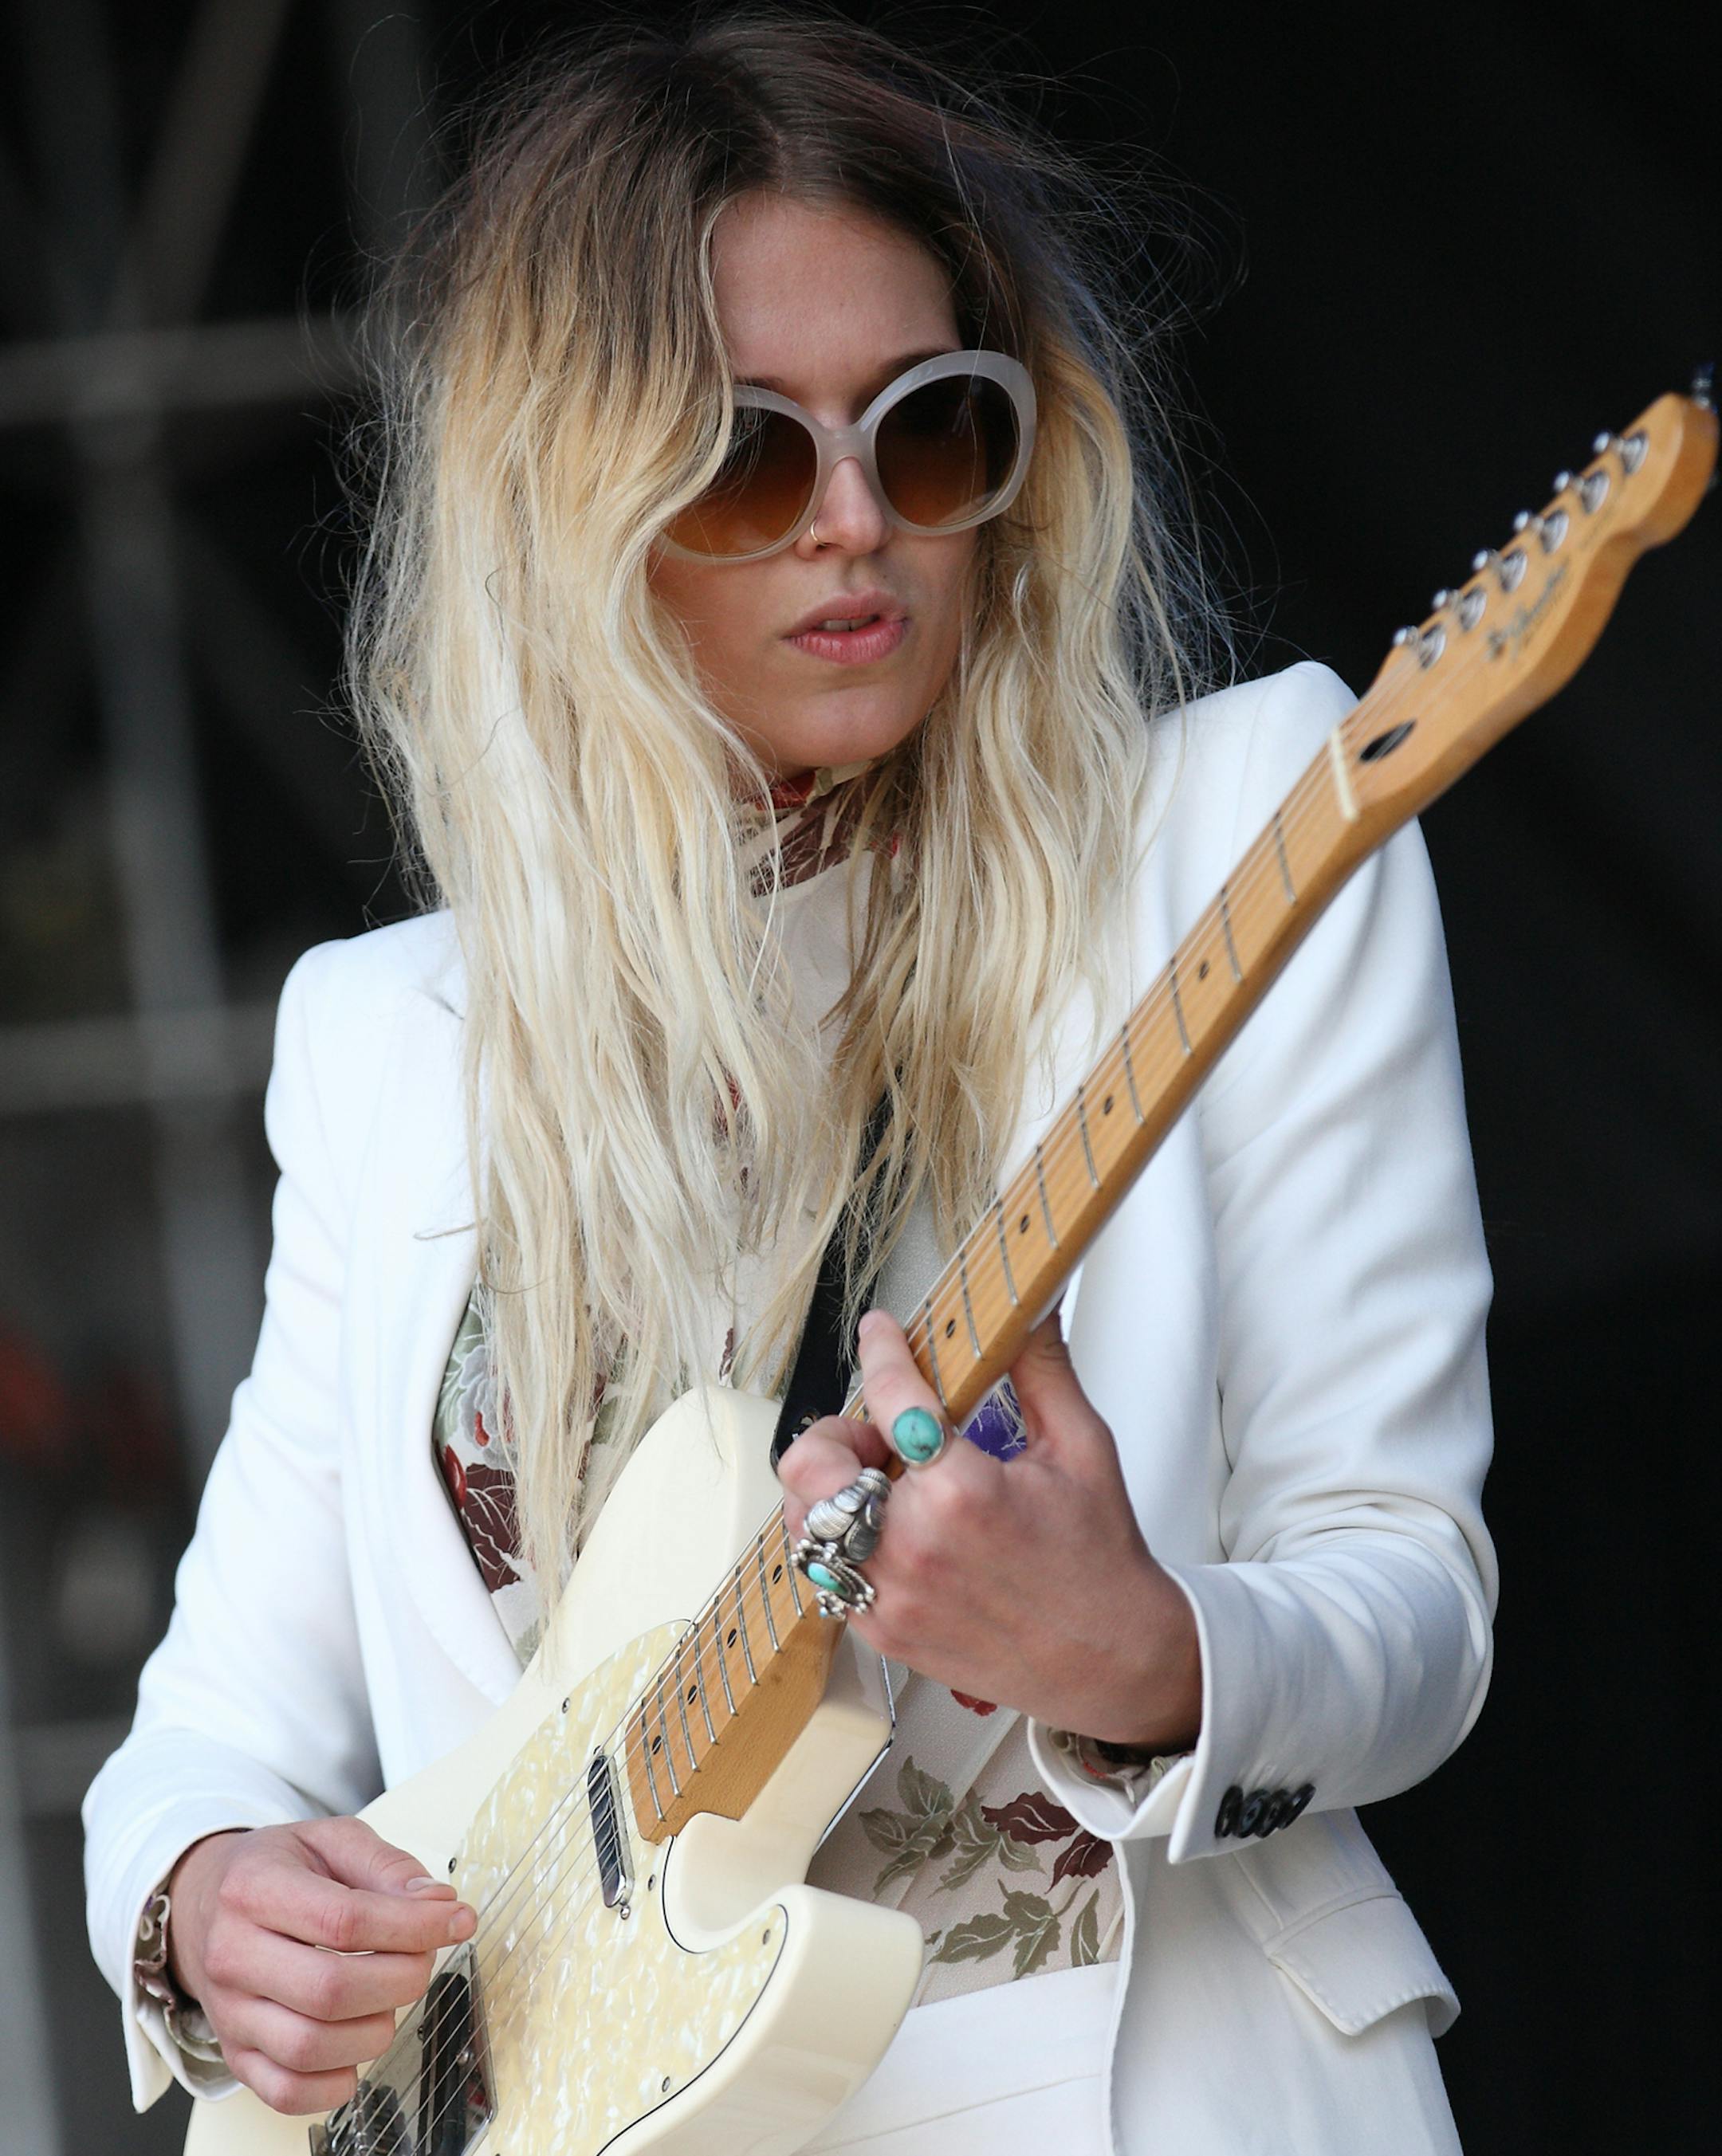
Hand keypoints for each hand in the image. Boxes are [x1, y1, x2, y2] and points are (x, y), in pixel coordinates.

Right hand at [166, 1817, 476, 2115]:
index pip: (344, 1920)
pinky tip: (359, 2042)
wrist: (206, 1902)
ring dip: (375, 2030)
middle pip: (330, 1990)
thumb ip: (388, 1866)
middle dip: (401, 1979)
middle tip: (424, 1959)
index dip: (413, 1926)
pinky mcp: (234, 2054)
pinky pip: (287, 2092)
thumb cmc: (278, 1869)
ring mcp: (228, 2013)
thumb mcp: (330, 1840)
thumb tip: (438, 1905)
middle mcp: (231, 1955)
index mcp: (254, 1889)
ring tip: (389, 1996)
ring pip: (310, 2048)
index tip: (457, 1920)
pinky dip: (337, 2082)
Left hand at [777, 1305, 1200, 1749]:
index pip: (891, 1396)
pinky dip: (843, 1540)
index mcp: (963, 1492)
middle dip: (837, 1434)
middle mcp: (914, 1547)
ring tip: (885, 1485)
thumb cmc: (1099, 1558)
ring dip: (831, 1490)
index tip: (879, 1329)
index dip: (880, 1349)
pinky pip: (825, 1570)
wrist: (1111, 1659)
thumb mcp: (1082, 1448)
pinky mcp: (882, 1631)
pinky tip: (888, 1530)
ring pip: (802, 1520)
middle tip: (881, 1436)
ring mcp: (890, 1595)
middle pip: (811, 1465)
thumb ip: (1042, 1369)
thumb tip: (1027, 1309)